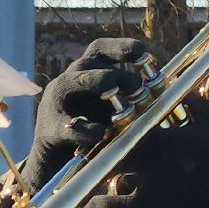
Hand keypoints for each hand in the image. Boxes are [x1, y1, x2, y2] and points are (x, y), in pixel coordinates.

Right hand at [24, 38, 148, 186]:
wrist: (56, 160)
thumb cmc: (89, 126)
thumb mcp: (109, 106)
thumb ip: (127, 95)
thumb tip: (157, 89)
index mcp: (85, 73)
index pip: (100, 50)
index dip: (121, 47)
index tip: (144, 53)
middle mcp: (69, 81)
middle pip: (88, 63)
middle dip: (114, 71)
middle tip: (137, 86)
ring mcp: (55, 104)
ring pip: (70, 82)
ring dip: (95, 82)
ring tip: (113, 91)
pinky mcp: (50, 129)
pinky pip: (66, 126)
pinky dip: (83, 129)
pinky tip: (100, 132)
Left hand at [79, 96, 208, 207]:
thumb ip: (197, 106)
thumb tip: (185, 90)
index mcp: (165, 133)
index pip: (126, 122)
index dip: (113, 123)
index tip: (107, 123)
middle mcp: (150, 155)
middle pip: (112, 147)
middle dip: (104, 147)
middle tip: (96, 148)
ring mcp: (147, 181)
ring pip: (110, 174)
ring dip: (103, 174)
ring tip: (93, 173)